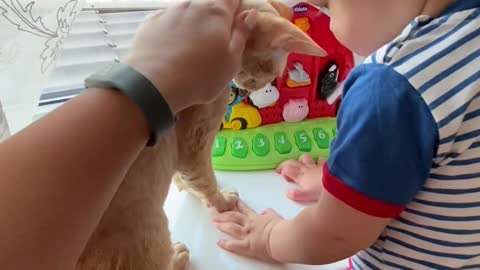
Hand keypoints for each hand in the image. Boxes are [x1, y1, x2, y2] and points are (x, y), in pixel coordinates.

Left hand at [127, 0, 256, 112]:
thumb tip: (249, 14)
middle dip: (214, 20)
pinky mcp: (150, 22)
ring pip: (187, 13)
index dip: (236, 9)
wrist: (153, 85)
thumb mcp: (231, 62)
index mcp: (217, 12)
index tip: (235, 26)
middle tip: (212, 45)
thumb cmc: (200, 76)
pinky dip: (172, 32)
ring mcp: (169, 11)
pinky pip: (167, 22)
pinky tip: (170, 52)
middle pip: (209, 5)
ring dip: (192, 26)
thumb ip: (241, 34)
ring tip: (189, 52)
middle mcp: (192, 4)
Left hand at [213, 201, 282, 262]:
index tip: (234, 202)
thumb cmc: (282, 229)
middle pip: (234, 217)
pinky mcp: (247, 246)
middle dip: (224, 214)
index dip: (238, 205)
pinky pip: (233, 245)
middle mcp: (250, 225)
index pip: (245, 209)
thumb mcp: (277, 217)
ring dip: (222, 225)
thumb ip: (270, 213)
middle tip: (217, 213)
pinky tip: (219, 242)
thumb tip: (266, 211)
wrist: (283, 238)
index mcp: (257, 218)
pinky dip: (225, 244)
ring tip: (215, 223)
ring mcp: (247, 235)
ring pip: (231, 227)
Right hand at [276, 154, 324, 202]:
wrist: (340, 181)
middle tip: (283, 168)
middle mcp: (306, 169)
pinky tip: (318, 164)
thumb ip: (297, 195)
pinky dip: (317, 161)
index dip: (283, 171)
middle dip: (286, 164)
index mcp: (300, 176)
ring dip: (301, 160)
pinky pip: (319, 160)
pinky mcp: (326, 165)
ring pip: (305, 158)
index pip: (287, 169)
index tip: (282, 176)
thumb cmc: (322, 189)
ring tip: (300, 165)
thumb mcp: (307, 195)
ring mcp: (316, 166)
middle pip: (293, 162)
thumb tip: (288, 193)